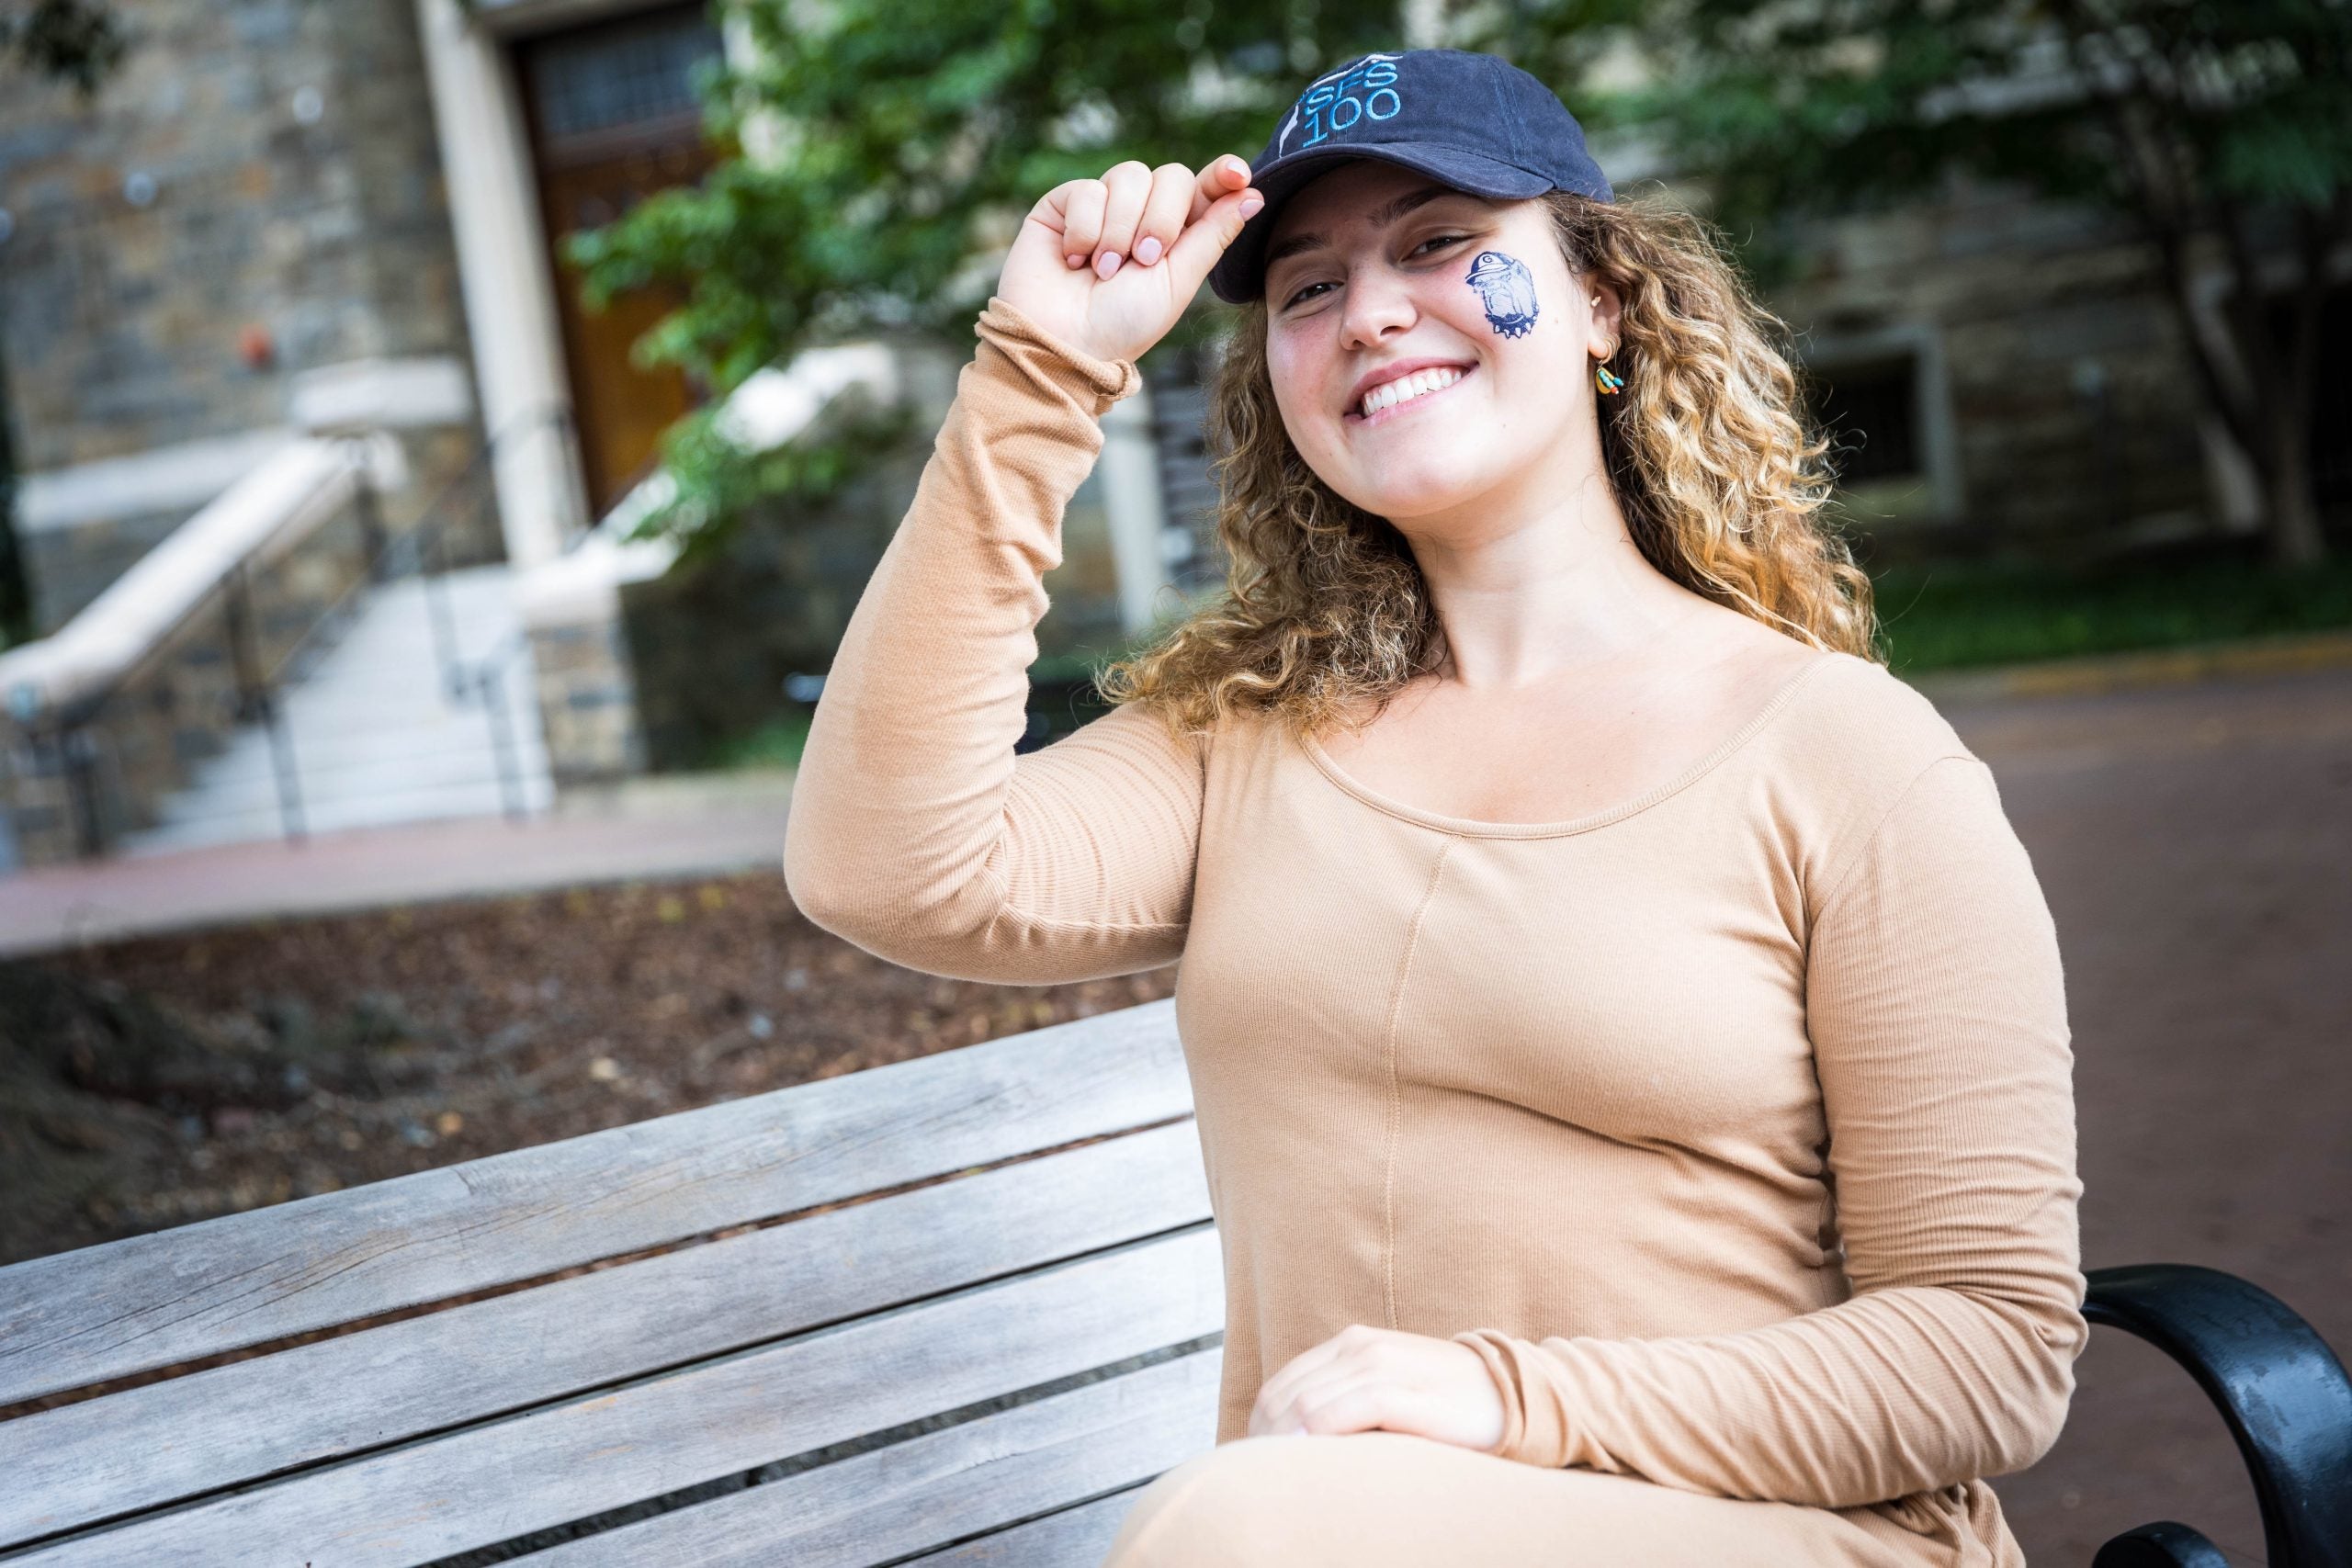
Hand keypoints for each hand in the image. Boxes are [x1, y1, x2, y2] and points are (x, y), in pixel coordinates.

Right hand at [994, 154, 1262, 366]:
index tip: (1238, 175)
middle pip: (1171, 176)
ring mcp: (1102, 205)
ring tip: (1103, 270)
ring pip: (1129, 177)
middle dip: (1160, 219)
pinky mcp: (1063, 204)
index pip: (1205, 188)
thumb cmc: (1123, 325)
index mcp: (1176, 234)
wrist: (1062, 342)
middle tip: (1143, 260)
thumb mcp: (1177, 283)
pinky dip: (1084, 229)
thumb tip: (1255, 194)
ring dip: (1119, 228)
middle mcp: (1141, 213)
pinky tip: (1074, 259)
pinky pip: (1087, 189)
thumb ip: (1212, 235)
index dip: (1223, 175)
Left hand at [1247, 1323, 1506, 1453]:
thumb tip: (1290, 1438)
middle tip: (1264, 1480)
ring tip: (1283, 1477)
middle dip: (1267, 1441)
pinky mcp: (1413, 1392)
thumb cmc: (1440, 1402)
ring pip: (1311, 1402)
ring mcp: (1387, 1367)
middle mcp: (1361, 1348)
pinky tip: (1315, 1454)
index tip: (1257, 1466)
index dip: (1259, 1428)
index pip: (1281, 1386)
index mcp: (1349, 1344)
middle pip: (1287, 1397)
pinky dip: (1327, 1430)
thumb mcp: (1382, 1389)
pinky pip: (1358, 1407)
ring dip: (1288, 1442)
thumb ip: (1341, 1399)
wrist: (1509, 1392)